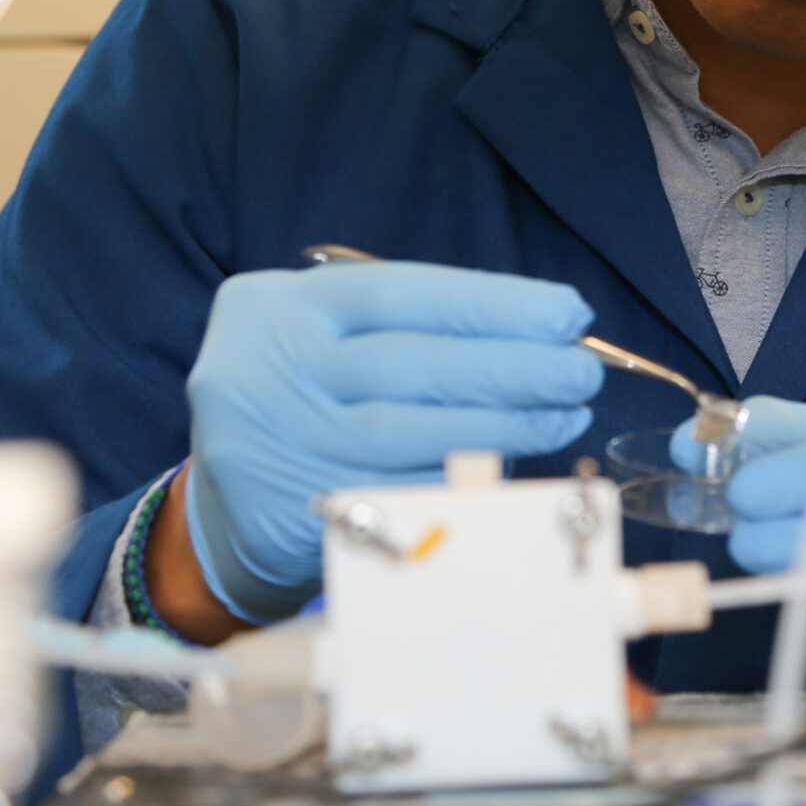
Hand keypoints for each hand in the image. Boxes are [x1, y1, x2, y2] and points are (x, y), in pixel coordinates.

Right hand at [183, 262, 602, 623]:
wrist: (225, 504)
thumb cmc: (310, 398)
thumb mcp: (335, 338)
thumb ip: (418, 329)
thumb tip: (543, 335)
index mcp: (282, 306)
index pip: (403, 292)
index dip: (493, 304)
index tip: (568, 314)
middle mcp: (267, 369)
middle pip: (411, 363)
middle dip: (511, 367)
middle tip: (581, 373)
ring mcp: (274, 445)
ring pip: (409, 432)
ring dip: (502, 426)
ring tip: (564, 418)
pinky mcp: (290, 513)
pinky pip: (396, 493)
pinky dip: (461, 479)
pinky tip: (512, 469)